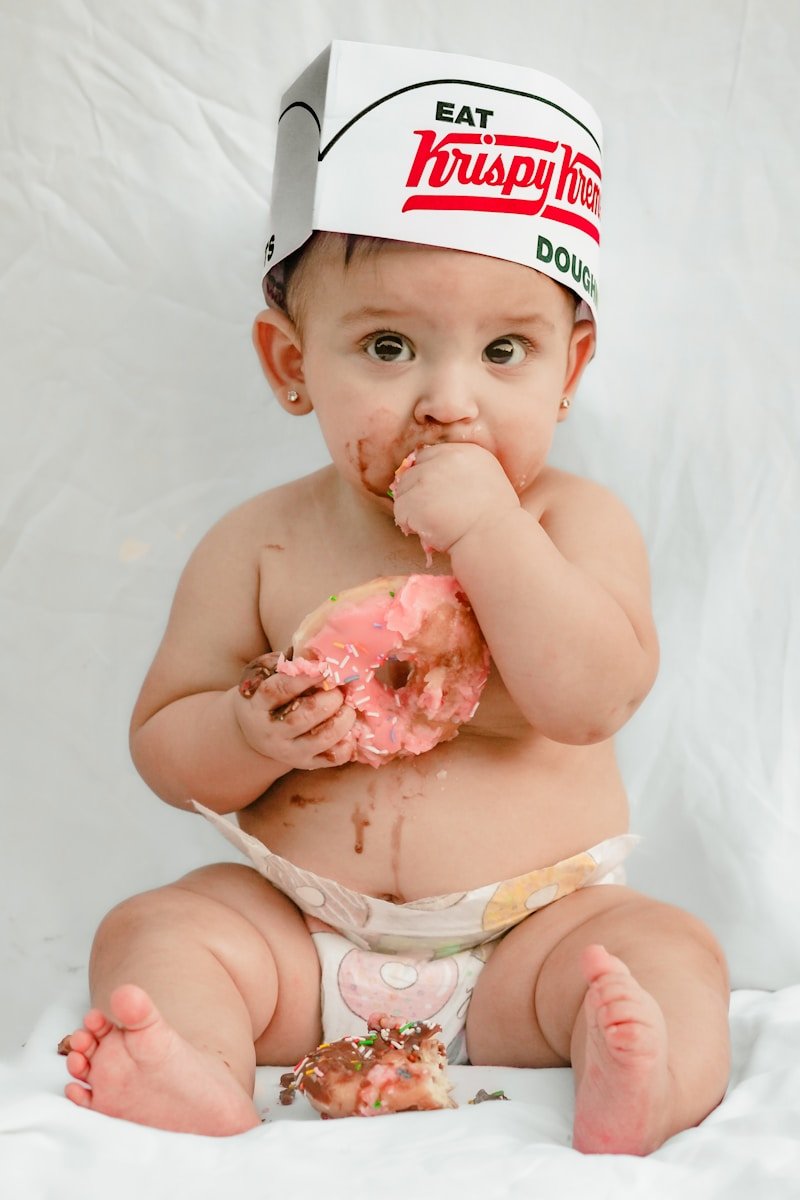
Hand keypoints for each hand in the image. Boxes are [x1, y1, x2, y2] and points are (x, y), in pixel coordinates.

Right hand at [233, 652, 355, 769]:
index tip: (324, 669)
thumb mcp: (263, 676)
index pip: (277, 691)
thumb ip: (285, 664)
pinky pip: (332, 758)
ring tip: (349, 709)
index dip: (302, 679)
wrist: (256, 733)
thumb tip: (314, 653)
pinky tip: (351, 731)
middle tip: (339, 691)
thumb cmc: (266, 695)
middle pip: (302, 717)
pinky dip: (347, 745)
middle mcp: (270, 732)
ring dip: (342, 721)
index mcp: (256, 705)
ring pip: (320, 739)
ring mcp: (288, 751)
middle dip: (327, 701)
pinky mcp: (305, 763)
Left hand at [391, 443, 519, 553]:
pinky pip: (400, 512)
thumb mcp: (487, 479)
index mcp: (465, 451)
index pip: (429, 456)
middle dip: (416, 493)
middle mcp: (445, 459)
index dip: (428, 477)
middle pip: (412, 472)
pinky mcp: (415, 500)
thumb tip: (431, 476)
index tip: (436, 495)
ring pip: (402, 492)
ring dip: (412, 509)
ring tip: (433, 523)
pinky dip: (409, 524)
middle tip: (433, 512)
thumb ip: (461, 471)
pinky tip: (428, 530)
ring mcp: (428, 479)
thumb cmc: (495, 518)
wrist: (494, 539)